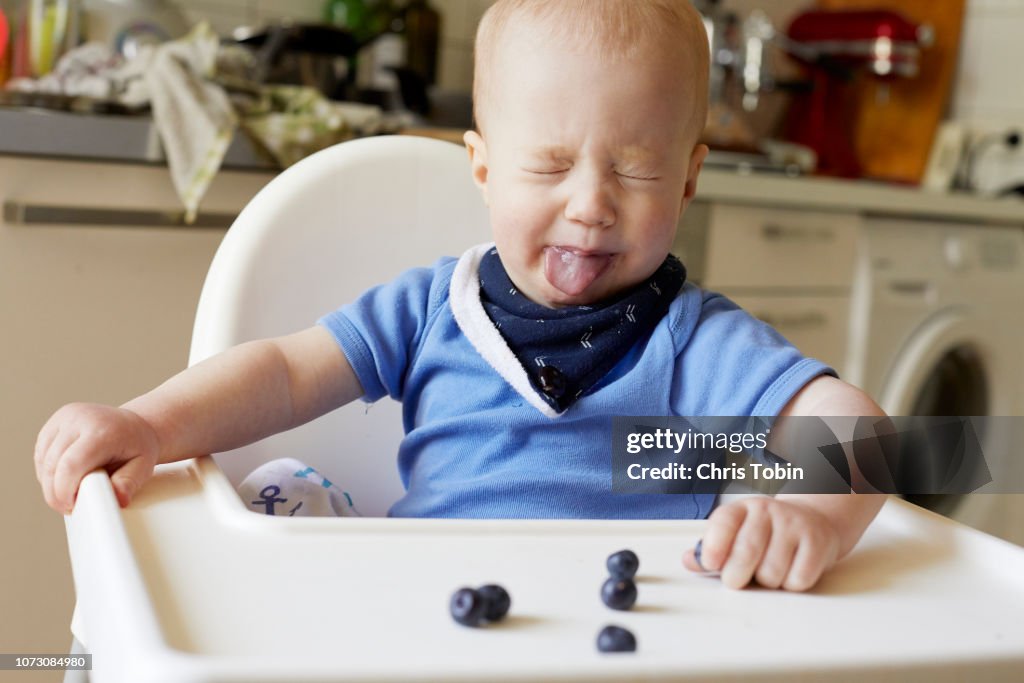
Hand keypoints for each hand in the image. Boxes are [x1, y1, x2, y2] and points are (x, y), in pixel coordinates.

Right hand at [34, 403, 160, 513]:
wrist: (134, 423)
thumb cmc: (138, 446)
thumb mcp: (143, 466)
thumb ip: (129, 483)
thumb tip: (119, 499)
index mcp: (103, 429)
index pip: (71, 465)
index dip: (64, 491)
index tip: (72, 506)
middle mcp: (80, 418)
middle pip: (53, 464)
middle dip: (55, 492)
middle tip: (69, 506)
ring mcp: (65, 417)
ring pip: (44, 460)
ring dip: (50, 482)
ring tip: (70, 491)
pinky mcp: (55, 421)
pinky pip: (42, 453)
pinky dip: (47, 471)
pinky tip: (63, 477)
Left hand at [682, 497, 840, 591]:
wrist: (814, 520)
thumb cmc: (767, 531)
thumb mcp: (737, 531)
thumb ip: (711, 548)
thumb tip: (690, 561)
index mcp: (743, 508)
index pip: (724, 521)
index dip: (713, 546)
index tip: (709, 564)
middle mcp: (769, 512)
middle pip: (746, 551)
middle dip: (735, 575)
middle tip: (735, 580)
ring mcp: (795, 526)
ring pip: (772, 572)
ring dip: (766, 582)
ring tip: (767, 571)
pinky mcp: (818, 544)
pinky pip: (798, 580)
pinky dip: (790, 585)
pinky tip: (789, 572)